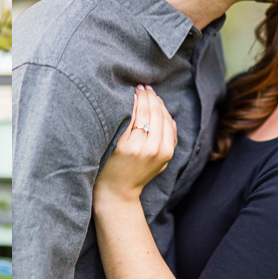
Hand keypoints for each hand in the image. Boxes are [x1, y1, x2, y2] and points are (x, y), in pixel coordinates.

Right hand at [93, 85, 177, 203]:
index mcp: (131, 145)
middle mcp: (150, 149)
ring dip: (158, 104)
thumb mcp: (109, 143)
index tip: (134, 86)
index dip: (138, 96)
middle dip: (149, 97)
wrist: (118, 192)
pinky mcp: (168, 155)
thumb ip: (121, 122)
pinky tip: (159, 109)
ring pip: (165, 118)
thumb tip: (132, 96)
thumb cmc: (106, 166)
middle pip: (154, 113)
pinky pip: (171, 129)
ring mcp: (162, 153)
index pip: (139, 111)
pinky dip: (166, 116)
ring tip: (150, 95)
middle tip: (143, 86)